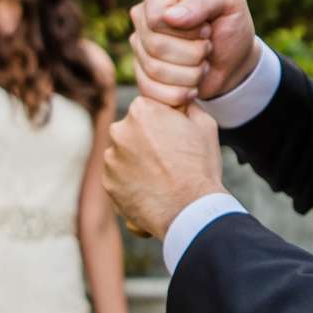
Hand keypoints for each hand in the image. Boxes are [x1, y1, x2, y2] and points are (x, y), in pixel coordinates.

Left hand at [103, 98, 224, 237]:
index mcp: (141, 110)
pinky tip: (151, 190)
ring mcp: (111, 158)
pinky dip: (131, 182)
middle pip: (131, 130)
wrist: (189, 210)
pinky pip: (119, 177)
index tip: (173, 136)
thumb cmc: (199, 166)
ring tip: (160, 177)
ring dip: (136, 161)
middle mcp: (119, 130)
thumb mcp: (205, 125)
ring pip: (123, 154)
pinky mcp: (108, 183)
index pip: (146, 108)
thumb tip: (182, 101)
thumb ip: (187, 106)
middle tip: (166, 158)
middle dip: (144, 140)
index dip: (161, 122)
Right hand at [130, 0, 258, 107]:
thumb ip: (205, 1)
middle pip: (155, 45)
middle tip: (208, 48)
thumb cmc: (231, 26)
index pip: (156, 18)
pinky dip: (180, 92)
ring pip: (154, 69)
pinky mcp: (142, 75)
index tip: (206, 29)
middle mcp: (142, 18)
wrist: (233, 62)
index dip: (186, 30)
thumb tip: (170, 16)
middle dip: (192, 54)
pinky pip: (151, 90)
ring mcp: (139, 47)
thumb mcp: (230, 2)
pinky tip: (193, 85)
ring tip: (203, 64)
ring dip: (190, 74)